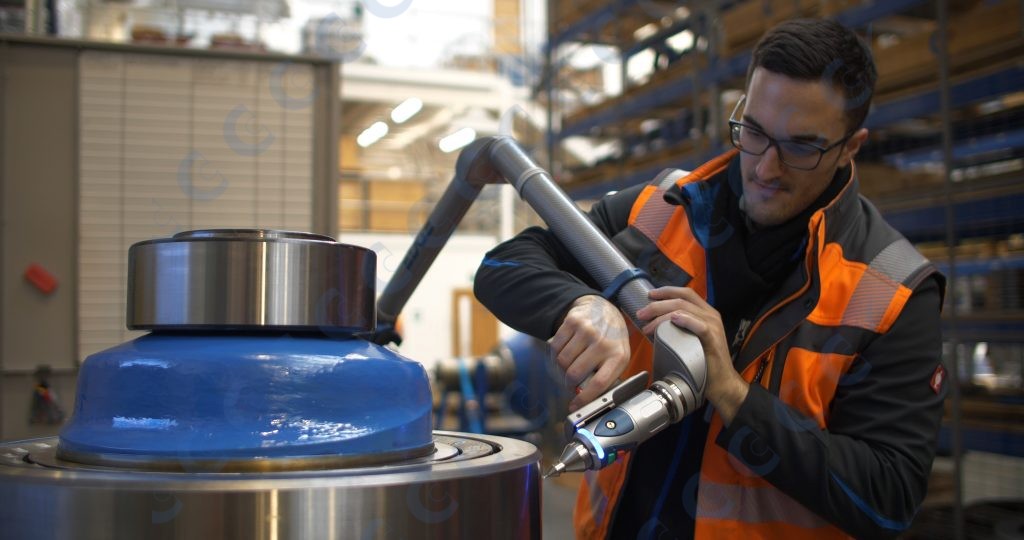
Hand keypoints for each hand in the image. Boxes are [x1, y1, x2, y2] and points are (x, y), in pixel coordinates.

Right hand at [549, 295, 630, 411]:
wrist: (605, 309)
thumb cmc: (612, 339)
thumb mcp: (618, 358)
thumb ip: (606, 377)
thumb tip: (587, 400)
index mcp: (618, 356)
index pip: (599, 383)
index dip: (584, 398)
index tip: (575, 406)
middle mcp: (603, 342)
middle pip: (575, 373)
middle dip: (568, 383)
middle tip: (569, 383)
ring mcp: (587, 330)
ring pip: (562, 361)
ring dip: (561, 368)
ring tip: (568, 365)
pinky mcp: (573, 322)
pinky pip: (555, 347)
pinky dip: (555, 354)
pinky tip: (564, 352)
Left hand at [636, 286, 748, 424]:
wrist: (721, 383)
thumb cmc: (703, 363)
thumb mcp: (689, 340)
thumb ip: (678, 328)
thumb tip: (653, 323)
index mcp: (705, 313)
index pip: (685, 293)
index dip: (666, 291)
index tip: (649, 295)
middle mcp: (710, 315)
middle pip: (681, 300)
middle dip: (657, 305)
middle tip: (641, 314)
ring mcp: (713, 326)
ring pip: (684, 310)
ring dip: (662, 316)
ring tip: (647, 325)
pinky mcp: (713, 339)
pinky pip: (699, 325)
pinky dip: (685, 320)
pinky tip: (673, 319)